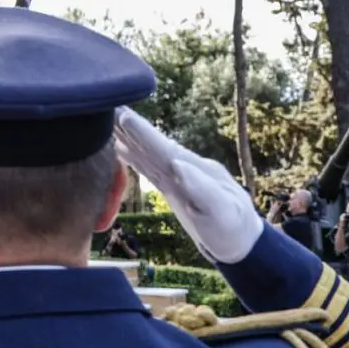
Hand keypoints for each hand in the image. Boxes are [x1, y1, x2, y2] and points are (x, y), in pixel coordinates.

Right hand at [113, 108, 261, 264]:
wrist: (242, 242)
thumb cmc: (232, 229)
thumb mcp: (220, 210)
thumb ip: (200, 187)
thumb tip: (176, 163)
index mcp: (195, 170)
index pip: (164, 148)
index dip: (144, 133)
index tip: (124, 115)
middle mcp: (185, 167)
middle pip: (152, 144)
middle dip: (130, 127)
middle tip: (106, 105)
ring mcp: (178, 176)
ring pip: (148, 153)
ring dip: (128, 137)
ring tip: (107, 121)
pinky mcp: (172, 187)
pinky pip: (148, 167)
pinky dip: (133, 156)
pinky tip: (120, 148)